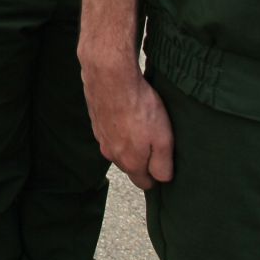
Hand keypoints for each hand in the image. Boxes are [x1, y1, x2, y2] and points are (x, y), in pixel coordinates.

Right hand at [80, 56, 173, 189]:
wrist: (111, 76)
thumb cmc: (140, 106)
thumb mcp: (163, 139)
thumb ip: (163, 165)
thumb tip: (163, 179)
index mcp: (130, 162)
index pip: (144, 183)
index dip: (155, 176)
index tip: (163, 163)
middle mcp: (112, 154)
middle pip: (130, 165)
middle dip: (142, 158)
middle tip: (155, 138)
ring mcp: (101, 137)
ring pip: (119, 147)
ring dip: (129, 140)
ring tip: (141, 122)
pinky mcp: (95, 120)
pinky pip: (110, 130)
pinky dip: (118, 125)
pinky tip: (127, 111)